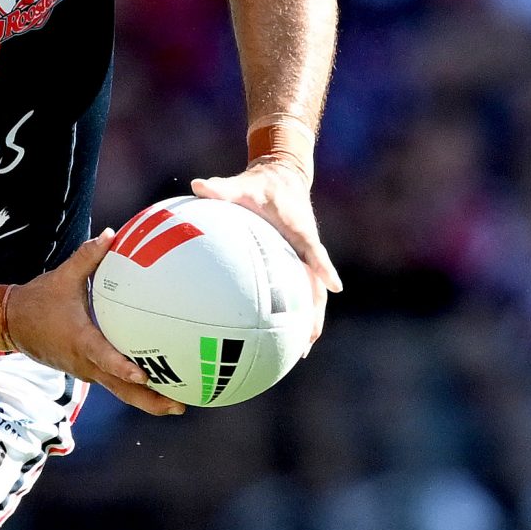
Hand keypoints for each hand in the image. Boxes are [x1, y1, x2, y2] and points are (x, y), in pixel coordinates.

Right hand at [7, 232, 184, 414]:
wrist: (12, 325)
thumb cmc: (38, 300)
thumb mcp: (62, 277)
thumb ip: (88, 256)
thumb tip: (112, 233)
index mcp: (80, 340)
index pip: (103, 357)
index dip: (123, 368)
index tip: (145, 376)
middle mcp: (85, 362)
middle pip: (120, 389)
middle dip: (150, 400)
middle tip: (179, 406)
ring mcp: (86, 371)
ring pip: (119, 391)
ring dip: (147, 400)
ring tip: (178, 404)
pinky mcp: (87, 371)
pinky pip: (114, 383)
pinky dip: (135, 389)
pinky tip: (159, 385)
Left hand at [193, 156, 339, 343]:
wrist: (281, 178)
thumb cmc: (261, 185)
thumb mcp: (242, 185)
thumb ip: (221, 188)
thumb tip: (197, 184)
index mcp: (298, 228)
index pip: (313, 250)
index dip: (323, 266)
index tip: (333, 286)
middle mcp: (306, 247)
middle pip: (318, 285)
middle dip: (316, 312)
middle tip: (308, 340)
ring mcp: (303, 258)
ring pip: (311, 294)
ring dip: (309, 321)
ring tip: (299, 351)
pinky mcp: (296, 264)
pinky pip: (295, 291)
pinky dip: (292, 312)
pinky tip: (277, 336)